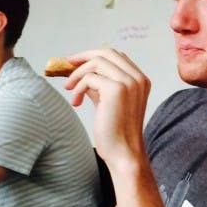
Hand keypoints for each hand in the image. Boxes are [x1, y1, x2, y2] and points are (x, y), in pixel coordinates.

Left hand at [63, 48, 150, 170]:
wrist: (124, 153)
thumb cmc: (116, 132)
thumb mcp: (109, 101)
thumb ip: (100, 84)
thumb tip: (80, 71)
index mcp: (140, 80)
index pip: (116, 55)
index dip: (93, 55)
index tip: (76, 63)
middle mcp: (137, 78)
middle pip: (107, 52)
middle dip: (83, 57)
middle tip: (66, 65)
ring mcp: (129, 82)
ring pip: (96, 62)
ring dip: (77, 74)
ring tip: (70, 89)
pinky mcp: (116, 89)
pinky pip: (89, 78)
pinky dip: (78, 87)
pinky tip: (76, 102)